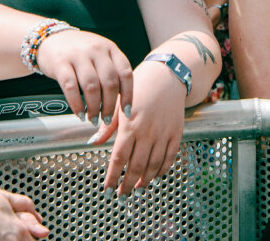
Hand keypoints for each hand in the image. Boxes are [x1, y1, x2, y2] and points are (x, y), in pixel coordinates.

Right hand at [34, 29, 132, 125]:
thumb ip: (112, 70)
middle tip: (107, 120)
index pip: (125, 73)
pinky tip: (79, 114)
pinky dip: (76, 104)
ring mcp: (78, 55)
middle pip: (109, 82)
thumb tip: (122, 102)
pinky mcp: (60, 62)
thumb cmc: (81, 52)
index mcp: (110, 48)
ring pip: (91, 86)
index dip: (128, 95)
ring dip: (94, 107)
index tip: (126, 112)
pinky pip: (70, 87)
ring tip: (93, 119)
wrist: (52, 38)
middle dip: (110, 105)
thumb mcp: (100, 54)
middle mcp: (96, 49)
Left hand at [94, 60, 186, 195]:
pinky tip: (155, 176)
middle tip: (121, 196)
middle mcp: (148, 132)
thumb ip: (108, 125)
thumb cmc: (140, 86)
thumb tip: (93, 142)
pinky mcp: (176, 132)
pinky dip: (163, 170)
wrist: (167, 75)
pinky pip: (170, 157)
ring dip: (145, 181)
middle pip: (136, 167)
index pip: (119, 158)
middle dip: (127, 185)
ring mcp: (164, 133)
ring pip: (154, 165)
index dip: (113, 177)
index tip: (107, 190)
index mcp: (130, 125)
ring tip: (137, 189)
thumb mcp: (120, 102)